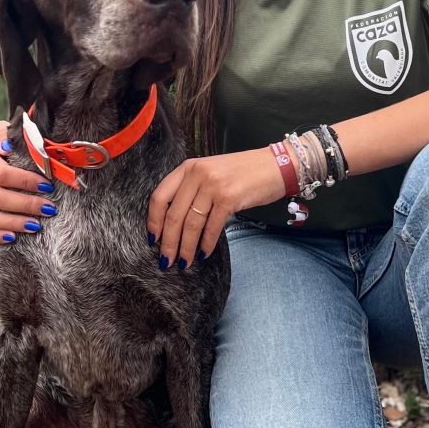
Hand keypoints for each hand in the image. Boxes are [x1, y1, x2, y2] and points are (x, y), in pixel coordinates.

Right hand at [0, 120, 55, 243]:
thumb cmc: (6, 143)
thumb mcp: (6, 130)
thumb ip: (8, 134)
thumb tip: (7, 146)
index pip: (2, 173)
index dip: (26, 181)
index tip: (48, 186)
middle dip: (26, 204)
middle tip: (49, 209)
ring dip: (14, 222)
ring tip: (36, 225)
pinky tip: (13, 237)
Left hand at [148, 148, 285, 268]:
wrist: (276, 166)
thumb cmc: (244, 172)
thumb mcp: (211, 172)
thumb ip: (192, 189)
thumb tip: (175, 222)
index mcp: (188, 167)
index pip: (159, 196)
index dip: (153, 221)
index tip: (153, 239)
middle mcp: (197, 174)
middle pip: (173, 214)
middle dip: (168, 242)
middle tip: (165, 260)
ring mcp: (213, 185)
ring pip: (191, 224)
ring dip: (185, 247)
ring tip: (184, 262)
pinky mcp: (229, 197)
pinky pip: (211, 227)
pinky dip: (206, 244)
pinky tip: (204, 253)